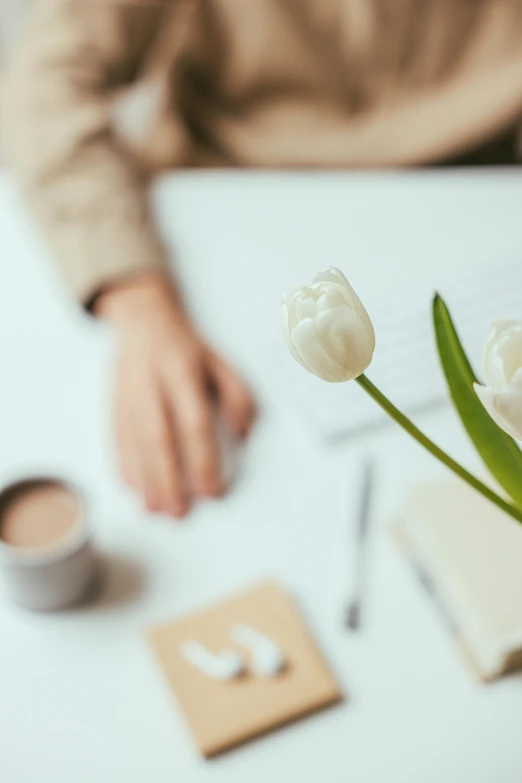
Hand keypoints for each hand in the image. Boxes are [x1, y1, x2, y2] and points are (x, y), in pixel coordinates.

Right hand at [95, 273, 254, 516]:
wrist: (141, 321)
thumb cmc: (184, 347)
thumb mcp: (220, 362)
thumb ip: (237, 396)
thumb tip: (244, 434)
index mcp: (182, 371)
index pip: (193, 421)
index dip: (202, 457)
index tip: (211, 488)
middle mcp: (152, 384)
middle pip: (159, 437)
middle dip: (169, 478)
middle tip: (180, 511)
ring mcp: (129, 395)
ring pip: (135, 443)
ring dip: (145, 480)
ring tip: (157, 509)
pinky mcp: (114, 405)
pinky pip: (117, 440)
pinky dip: (124, 467)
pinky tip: (133, 490)